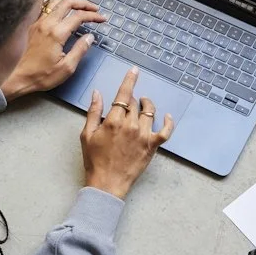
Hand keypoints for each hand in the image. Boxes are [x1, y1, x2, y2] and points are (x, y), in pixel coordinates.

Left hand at [2, 0, 104, 100]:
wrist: (16, 77)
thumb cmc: (41, 75)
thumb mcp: (66, 68)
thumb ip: (80, 50)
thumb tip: (90, 37)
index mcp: (57, 33)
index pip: (79, 16)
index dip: (93, 16)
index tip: (102, 19)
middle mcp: (47, 23)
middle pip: (67, 3)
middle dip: (83, 3)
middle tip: (94, 9)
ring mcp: (37, 22)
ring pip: (55, 2)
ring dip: (70, 2)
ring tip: (79, 8)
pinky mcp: (31, 25)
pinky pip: (45, 8)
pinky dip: (56, 6)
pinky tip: (60, 11)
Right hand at [79, 67, 174, 199]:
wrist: (107, 183)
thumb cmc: (94, 160)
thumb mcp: (87, 134)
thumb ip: (94, 112)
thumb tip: (98, 93)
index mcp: (113, 121)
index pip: (124, 94)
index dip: (130, 80)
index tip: (134, 71)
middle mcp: (131, 125)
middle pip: (135, 103)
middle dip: (132, 100)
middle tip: (128, 103)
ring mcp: (143, 135)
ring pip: (150, 112)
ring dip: (147, 105)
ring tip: (144, 104)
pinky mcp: (152, 146)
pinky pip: (166, 131)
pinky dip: (168, 122)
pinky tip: (166, 116)